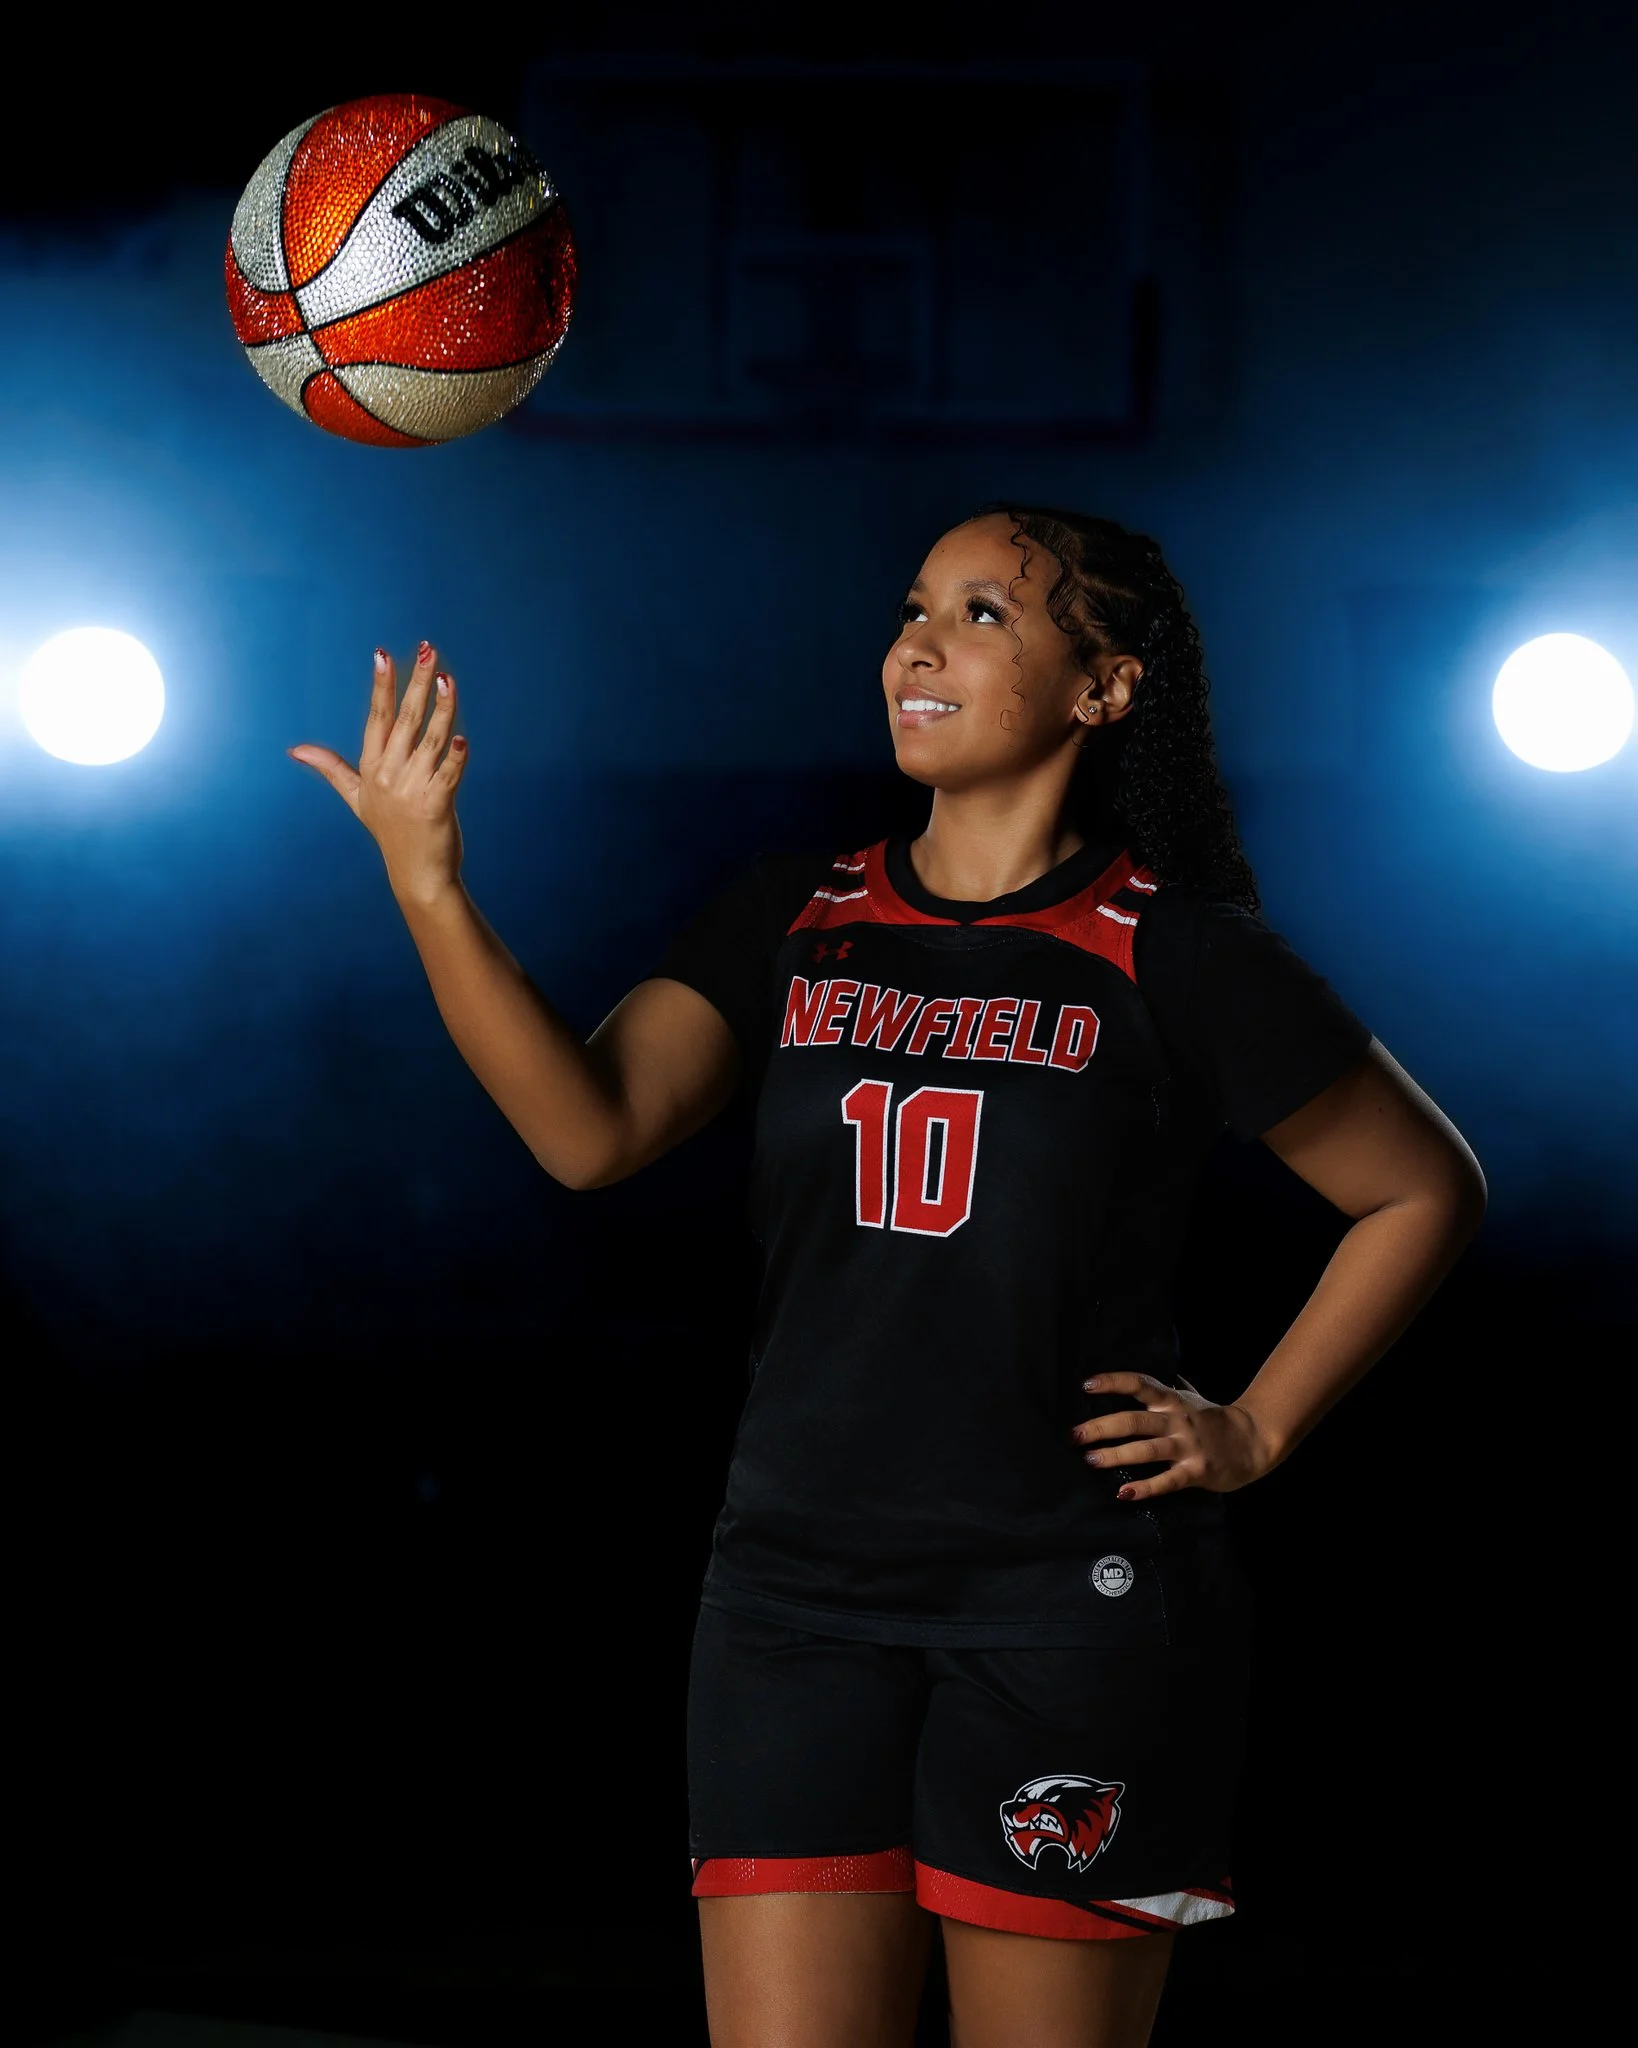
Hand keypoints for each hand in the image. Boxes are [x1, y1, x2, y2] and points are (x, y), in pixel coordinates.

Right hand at [288, 642, 467, 905]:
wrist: (416, 874)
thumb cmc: (389, 832)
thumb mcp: (356, 798)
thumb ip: (330, 768)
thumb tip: (296, 749)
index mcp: (372, 767)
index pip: (377, 717)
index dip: (381, 685)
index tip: (383, 654)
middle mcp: (390, 774)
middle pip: (406, 720)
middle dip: (417, 682)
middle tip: (429, 649)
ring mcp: (413, 790)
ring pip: (430, 740)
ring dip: (442, 709)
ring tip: (448, 679)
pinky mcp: (437, 805)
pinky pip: (448, 775)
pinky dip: (455, 758)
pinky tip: (462, 738)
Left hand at [1070, 1371, 1275, 1502]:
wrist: (1254, 1441)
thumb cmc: (1216, 1420)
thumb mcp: (1194, 1397)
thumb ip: (1172, 1387)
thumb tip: (1158, 1370)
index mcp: (1173, 1401)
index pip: (1140, 1384)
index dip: (1113, 1382)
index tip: (1086, 1385)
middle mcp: (1177, 1421)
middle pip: (1134, 1420)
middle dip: (1101, 1427)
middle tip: (1074, 1435)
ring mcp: (1187, 1446)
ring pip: (1146, 1450)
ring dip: (1116, 1455)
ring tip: (1090, 1460)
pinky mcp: (1196, 1471)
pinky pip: (1166, 1480)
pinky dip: (1144, 1488)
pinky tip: (1123, 1492)